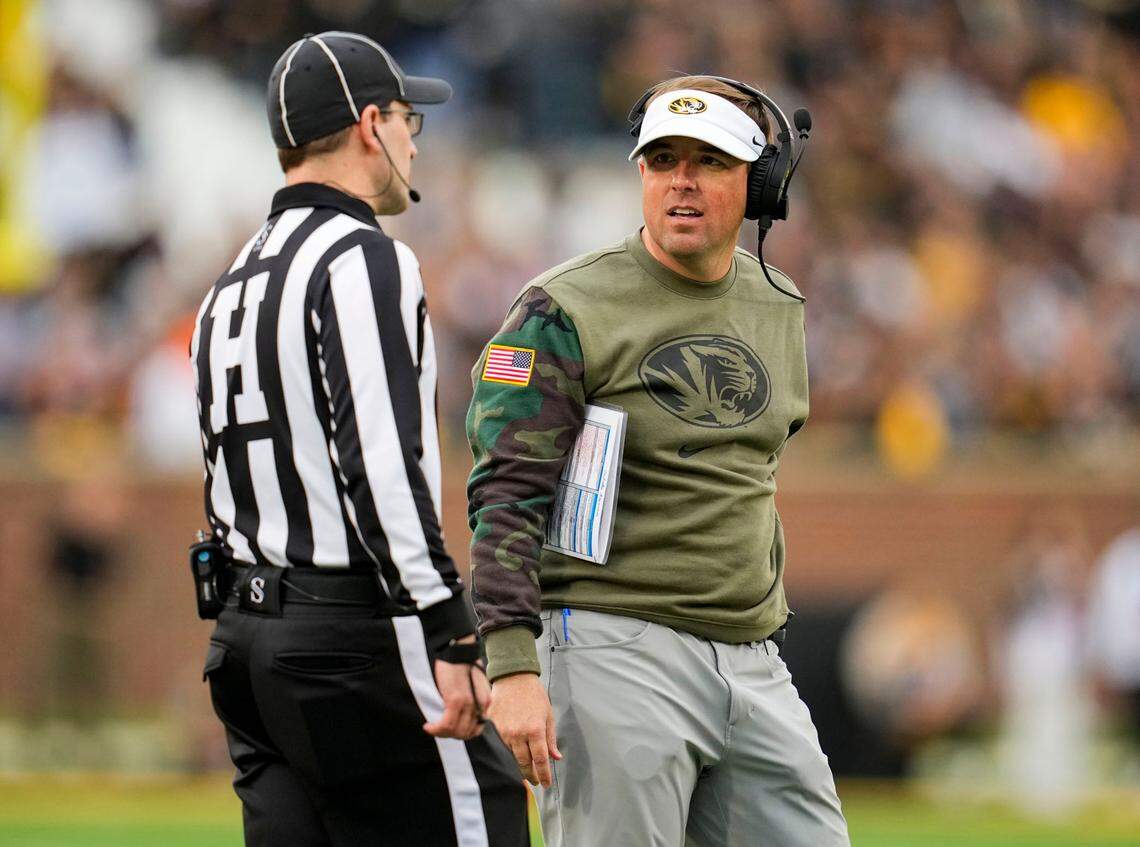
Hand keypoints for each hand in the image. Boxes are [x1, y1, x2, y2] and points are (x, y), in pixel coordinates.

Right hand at [424, 635, 490, 739]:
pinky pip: (447, 724)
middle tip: (437, 730)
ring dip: (441, 734)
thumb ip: (470, 702)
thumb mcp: (471, 686)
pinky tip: (428, 726)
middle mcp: (480, 705)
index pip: (475, 729)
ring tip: (431, 728)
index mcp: (485, 702)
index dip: (460, 734)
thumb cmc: (461, 666)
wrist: (457, 649)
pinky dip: (436, 729)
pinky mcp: (456, 700)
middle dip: (450, 735)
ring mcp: (469, 704)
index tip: (448, 730)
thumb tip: (460, 719)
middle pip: (466, 733)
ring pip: (456, 732)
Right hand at [488, 672, 561, 786]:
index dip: (544, 775)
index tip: (546, 784)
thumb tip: (556, 758)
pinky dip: (507, 753)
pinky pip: (500, 746)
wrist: (513, 678)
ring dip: (518, 766)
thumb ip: (551, 738)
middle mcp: (518, 733)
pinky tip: (512, 756)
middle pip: (524, 763)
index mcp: (535, 730)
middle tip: (536, 781)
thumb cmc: (534, 695)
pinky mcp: (493, 728)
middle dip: (531, 775)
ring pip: (511, 757)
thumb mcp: (548, 715)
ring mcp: (504, 731)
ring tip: (525, 772)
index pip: (540, 760)